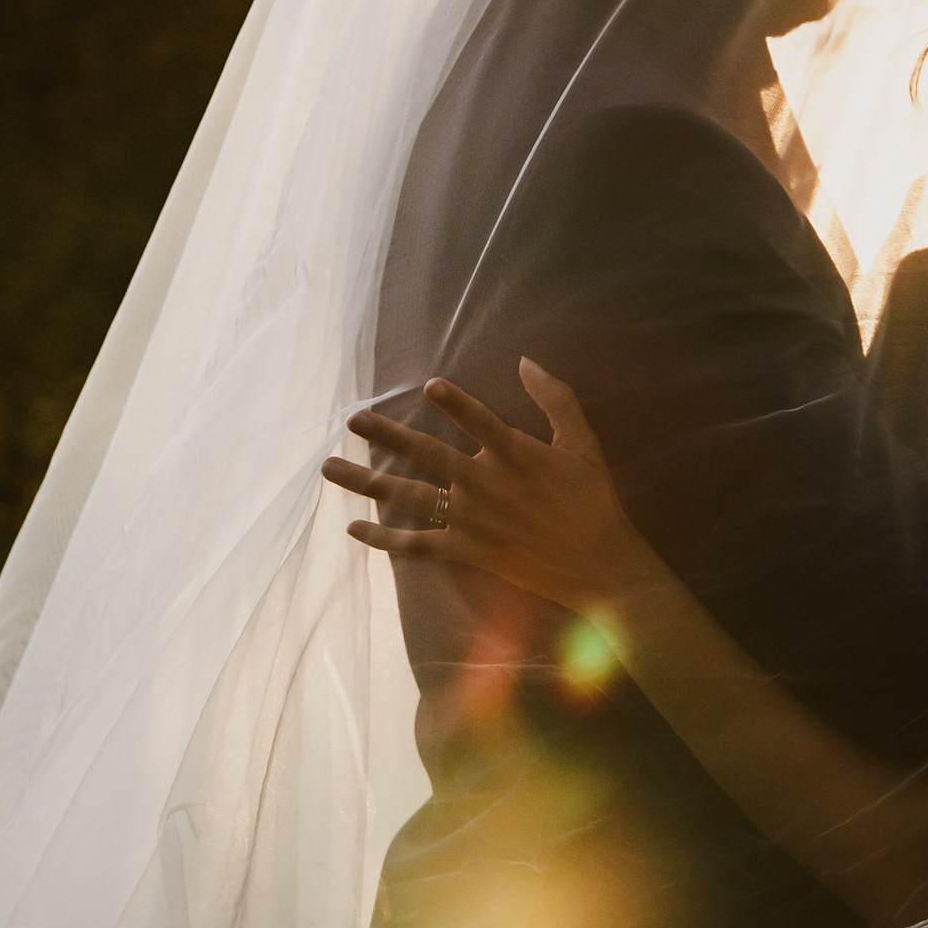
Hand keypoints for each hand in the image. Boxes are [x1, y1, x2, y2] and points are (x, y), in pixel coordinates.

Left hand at [325, 361, 656, 615]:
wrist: (598, 566)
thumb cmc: (593, 499)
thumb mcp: (583, 444)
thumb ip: (556, 399)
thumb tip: (527, 361)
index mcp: (516, 455)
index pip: (480, 421)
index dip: (456, 403)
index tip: (429, 385)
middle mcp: (486, 485)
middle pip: (427, 455)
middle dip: (386, 435)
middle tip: (352, 419)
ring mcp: (472, 520)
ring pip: (409, 497)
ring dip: (367, 482)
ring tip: (329, 468)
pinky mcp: (466, 550)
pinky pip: (417, 544)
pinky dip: (385, 538)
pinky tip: (354, 529)